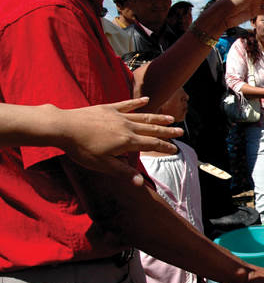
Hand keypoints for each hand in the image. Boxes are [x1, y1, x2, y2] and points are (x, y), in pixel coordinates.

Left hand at [59, 98, 182, 185]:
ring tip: (171, 118)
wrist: (63, 127)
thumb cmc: (81, 149)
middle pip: (152, 129)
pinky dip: (137, 103)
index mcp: (127, 142)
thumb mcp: (102, 165)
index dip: (164, 147)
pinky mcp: (108, 108)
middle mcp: (127, 127)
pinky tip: (146, 100)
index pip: (151, 144)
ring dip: (158, 118)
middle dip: (167, 132)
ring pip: (143, 116)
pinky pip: (126, 105)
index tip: (175, 149)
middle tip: (181, 131)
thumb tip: (141, 182)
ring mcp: (118, 116)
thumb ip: (123, 172)